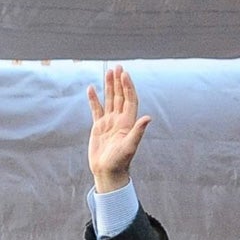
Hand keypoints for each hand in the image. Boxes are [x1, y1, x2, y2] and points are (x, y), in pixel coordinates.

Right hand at [86, 65, 150, 194]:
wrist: (108, 172)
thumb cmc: (120, 162)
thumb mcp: (130, 146)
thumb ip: (138, 131)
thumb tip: (148, 118)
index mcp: (128, 122)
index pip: (129, 99)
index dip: (128, 87)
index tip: (124, 74)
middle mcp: (120, 120)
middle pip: (120, 96)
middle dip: (119, 82)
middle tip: (117, 67)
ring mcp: (109, 122)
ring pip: (109, 100)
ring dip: (109, 86)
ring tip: (108, 72)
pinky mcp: (99, 127)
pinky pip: (96, 110)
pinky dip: (94, 99)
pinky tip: (92, 89)